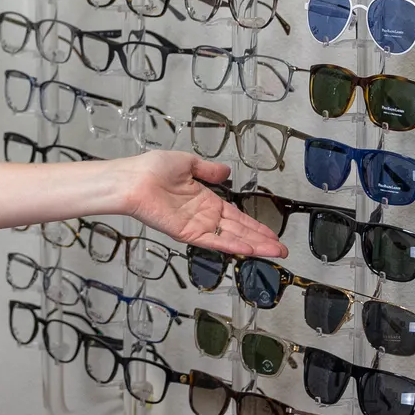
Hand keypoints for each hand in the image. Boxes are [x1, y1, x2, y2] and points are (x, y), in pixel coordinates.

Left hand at [116, 151, 285, 257]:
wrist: (133, 179)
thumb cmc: (152, 169)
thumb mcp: (187, 163)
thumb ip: (208, 170)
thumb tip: (226, 170)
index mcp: (205, 200)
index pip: (236, 217)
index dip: (255, 226)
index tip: (272, 233)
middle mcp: (204, 216)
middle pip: (239, 231)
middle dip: (261, 240)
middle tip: (281, 249)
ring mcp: (197, 226)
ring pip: (231, 238)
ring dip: (253, 245)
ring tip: (274, 252)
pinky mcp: (187, 233)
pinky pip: (214, 241)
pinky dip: (232, 245)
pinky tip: (249, 250)